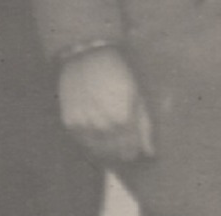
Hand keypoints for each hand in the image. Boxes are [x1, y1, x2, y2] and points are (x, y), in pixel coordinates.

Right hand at [57, 46, 153, 162]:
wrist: (87, 58)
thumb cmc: (117, 74)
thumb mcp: (137, 96)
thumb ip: (144, 126)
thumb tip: (150, 152)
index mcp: (123, 119)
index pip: (130, 149)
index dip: (134, 152)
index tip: (135, 151)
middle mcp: (102, 126)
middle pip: (114, 153)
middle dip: (121, 153)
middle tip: (124, 149)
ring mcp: (84, 126)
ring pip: (97, 151)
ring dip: (106, 151)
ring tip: (111, 142)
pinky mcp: (70, 123)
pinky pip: (82, 142)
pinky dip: (90, 143)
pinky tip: (97, 134)